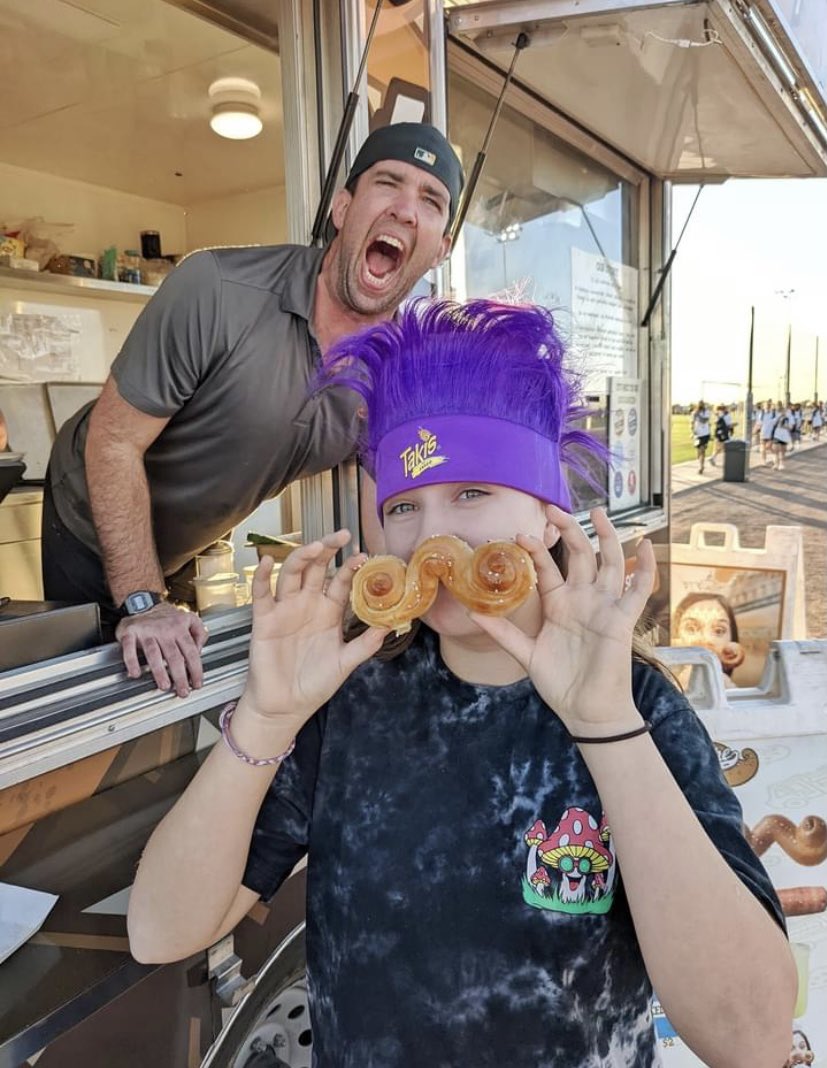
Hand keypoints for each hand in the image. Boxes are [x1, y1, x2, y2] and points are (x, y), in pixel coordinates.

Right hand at [116, 601, 207, 697]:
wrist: (142, 601)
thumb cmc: (166, 617)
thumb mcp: (189, 618)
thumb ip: (200, 632)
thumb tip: (200, 650)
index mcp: (180, 628)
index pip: (191, 652)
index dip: (195, 670)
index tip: (197, 683)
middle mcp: (164, 630)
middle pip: (174, 656)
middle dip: (180, 676)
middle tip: (183, 691)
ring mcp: (147, 631)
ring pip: (154, 654)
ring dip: (159, 672)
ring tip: (164, 686)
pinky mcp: (130, 633)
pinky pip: (129, 649)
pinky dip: (131, 661)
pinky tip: (135, 673)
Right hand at [242, 529, 387, 723]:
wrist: (286, 706)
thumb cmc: (314, 684)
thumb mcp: (345, 663)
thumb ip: (365, 645)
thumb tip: (390, 626)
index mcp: (329, 612)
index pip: (341, 582)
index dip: (351, 568)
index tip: (364, 556)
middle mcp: (307, 604)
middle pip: (317, 568)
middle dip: (328, 549)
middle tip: (342, 534)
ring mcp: (285, 609)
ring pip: (292, 574)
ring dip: (302, 557)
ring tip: (315, 546)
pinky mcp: (264, 620)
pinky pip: (262, 594)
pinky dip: (262, 577)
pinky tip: (268, 562)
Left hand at [470, 507, 655, 733]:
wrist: (586, 710)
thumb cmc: (559, 682)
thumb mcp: (526, 654)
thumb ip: (502, 632)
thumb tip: (472, 611)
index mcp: (559, 604)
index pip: (547, 568)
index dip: (536, 550)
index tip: (519, 534)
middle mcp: (583, 599)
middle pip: (580, 555)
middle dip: (569, 531)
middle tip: (553, 509)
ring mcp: (604, 606)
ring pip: (609, 562)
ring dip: (606, 537)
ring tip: (600, 512)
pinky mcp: (622, 619)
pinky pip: (638, 589)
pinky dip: (645, 567)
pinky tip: (647, 545)